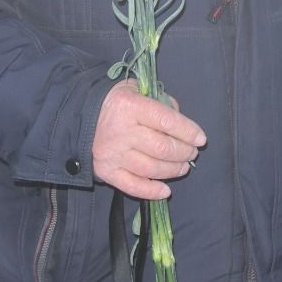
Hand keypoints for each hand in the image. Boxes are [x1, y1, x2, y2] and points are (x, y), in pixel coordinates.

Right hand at [92, 79, 205, 200]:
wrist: (80, 117)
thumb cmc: (116, 102)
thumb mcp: (138, 89)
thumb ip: (161, 101)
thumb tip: (180, 119)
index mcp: (131, 107)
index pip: (166, 121)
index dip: (188, 131)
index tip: (201, 139)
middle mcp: (122, 132)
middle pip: (162, 148)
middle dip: (183, 152)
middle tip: (192, 153)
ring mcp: (113, 154)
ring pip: (151, 168)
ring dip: (172, 170)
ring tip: (183, 167)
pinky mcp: (106, 172)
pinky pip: (131, 185)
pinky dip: (150, 191)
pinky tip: (165, 191)